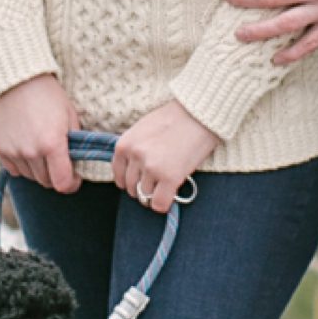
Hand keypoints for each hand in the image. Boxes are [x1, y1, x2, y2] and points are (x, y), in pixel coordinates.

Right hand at [0, 73, 82, 190]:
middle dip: (55, 175)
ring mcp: (13, 151)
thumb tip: (77, 166)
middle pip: (46, 182)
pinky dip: (22, 165)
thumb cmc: (49, 96)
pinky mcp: (0, 149)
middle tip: (59, 160)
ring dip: (39, 170)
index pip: (63, 184)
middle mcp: (31, 152)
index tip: (74, 177)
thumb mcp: (70, 117)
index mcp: (52, 144)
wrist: (18, 80)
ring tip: (42, 150)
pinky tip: (27, 148)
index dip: (72, 184)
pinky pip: (15, 170)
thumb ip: (76, 145)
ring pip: (30, 177)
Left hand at [112, 99, 217, 214]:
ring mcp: (151, 167)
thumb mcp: (144, 128)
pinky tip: (172, 196)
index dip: (131, 181)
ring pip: (145, 196)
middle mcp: (135, 156)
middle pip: (131, 188)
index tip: (142, 181)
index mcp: (125, 144)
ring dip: (155, 195)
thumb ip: (135, 148)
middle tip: (158, 183)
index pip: (118, 176)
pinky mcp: (169, 177)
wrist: (199, 114)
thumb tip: (134, 172)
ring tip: (167, 186)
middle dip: (143, 188)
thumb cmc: (175, 118)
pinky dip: (164, 204)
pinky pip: (159, 204)